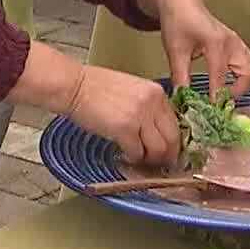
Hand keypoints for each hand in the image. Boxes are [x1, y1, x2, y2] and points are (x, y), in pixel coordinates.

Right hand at [63, 64, 183, 167]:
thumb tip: (155, 131)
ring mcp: (140, 116)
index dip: (172, 142)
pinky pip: (137, 153)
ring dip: (150, 160)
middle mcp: (153, 103)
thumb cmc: (95, 87)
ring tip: (140, 160)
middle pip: (172, 139)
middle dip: (166, 156)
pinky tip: (125, 154)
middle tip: (158, 163)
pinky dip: (133, 158)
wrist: (74, 85)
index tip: (167, 151)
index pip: (175, 124)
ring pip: (158, 150)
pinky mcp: (125, 129)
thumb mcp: (132, 90)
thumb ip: (147, 107)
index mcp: (156, 92)